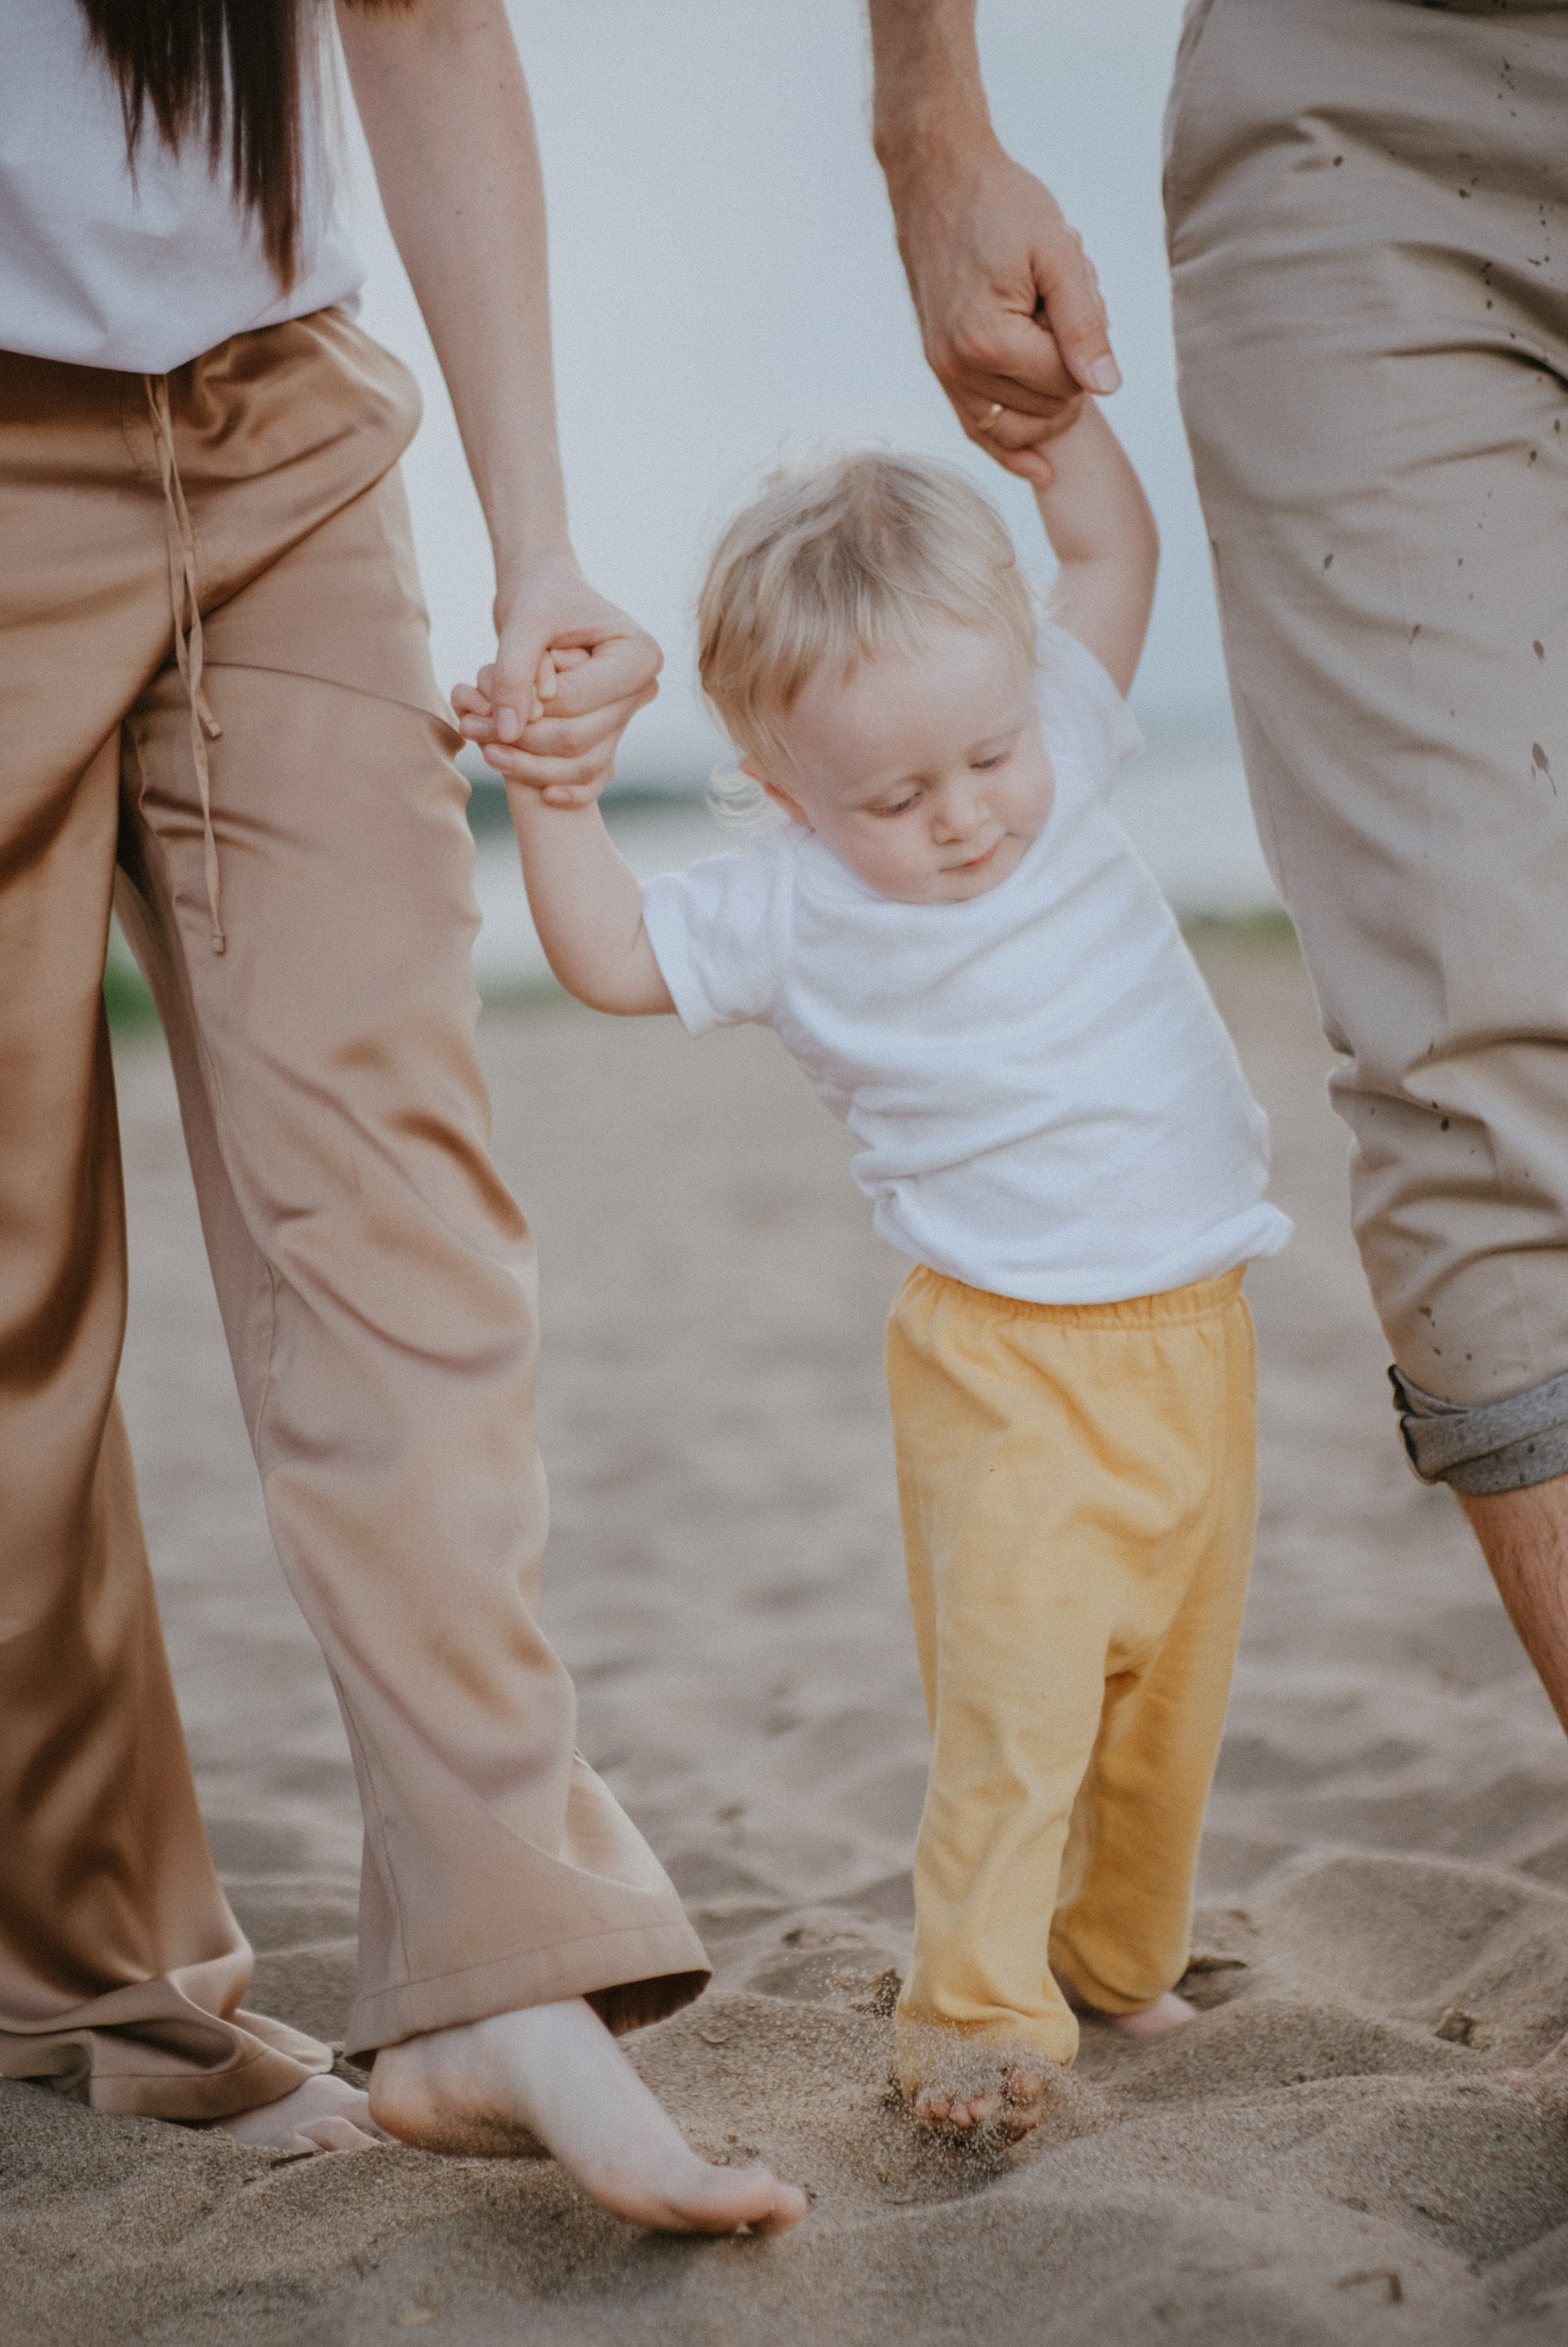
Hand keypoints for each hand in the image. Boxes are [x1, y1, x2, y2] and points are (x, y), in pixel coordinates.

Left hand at [453, 551, 661, 806]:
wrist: (547, 592)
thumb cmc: (539, 597)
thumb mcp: (522, 624)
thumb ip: (513, 674)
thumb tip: (508, 732)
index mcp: (639, 656)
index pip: (575, 703)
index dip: (527, 709)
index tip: (484, 698)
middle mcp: (644, 689)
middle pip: (579, 740)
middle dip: (522, 742)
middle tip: (471, 728)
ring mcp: (629, 714)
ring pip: (582, 764)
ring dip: (530, 767)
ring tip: (483, 749)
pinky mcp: (611, 731)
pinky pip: (593, 775)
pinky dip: (567, 789)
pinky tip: (541, 794)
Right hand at [886, 142, 1119, 487]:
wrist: (937, 178)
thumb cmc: (1002, 204)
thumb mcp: (1059, 252)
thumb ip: (1085, 323)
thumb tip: (1108, 387)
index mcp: (989, 341)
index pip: (1068, 382)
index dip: (1088, 350)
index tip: (1076, 299)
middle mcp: (960, 368)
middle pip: (1048, 407)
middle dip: (1067, 369)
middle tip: (1055, 307)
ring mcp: (945, 374)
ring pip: (1020, 425)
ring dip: (1045, 391)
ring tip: (1042, 331)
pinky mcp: (941, 370)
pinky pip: (979, 429)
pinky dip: (1011, 449)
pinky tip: (1040, 470)